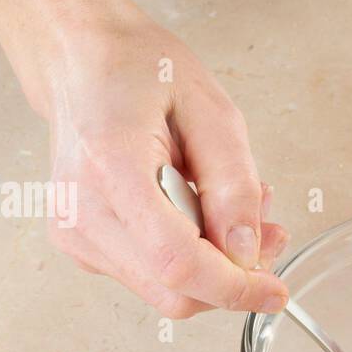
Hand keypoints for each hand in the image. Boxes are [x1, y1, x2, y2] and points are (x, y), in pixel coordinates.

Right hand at [31, 0, 289, 317]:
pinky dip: (188, 257)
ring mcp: (75, 233)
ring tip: (233, 207)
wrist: (78, 59)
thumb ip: (234, 183)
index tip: (276, 291)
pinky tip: (199, 212)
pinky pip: (150, 275)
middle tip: (268, 231)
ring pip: (166, 291)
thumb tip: (247, 252)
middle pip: (174, 292)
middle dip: (232, 277)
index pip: (177, 262)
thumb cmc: (139, 71)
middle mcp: (81, 211)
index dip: (235, 288)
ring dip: (214, 265)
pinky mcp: (80, 245)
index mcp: (111, 168)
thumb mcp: (212, 111)